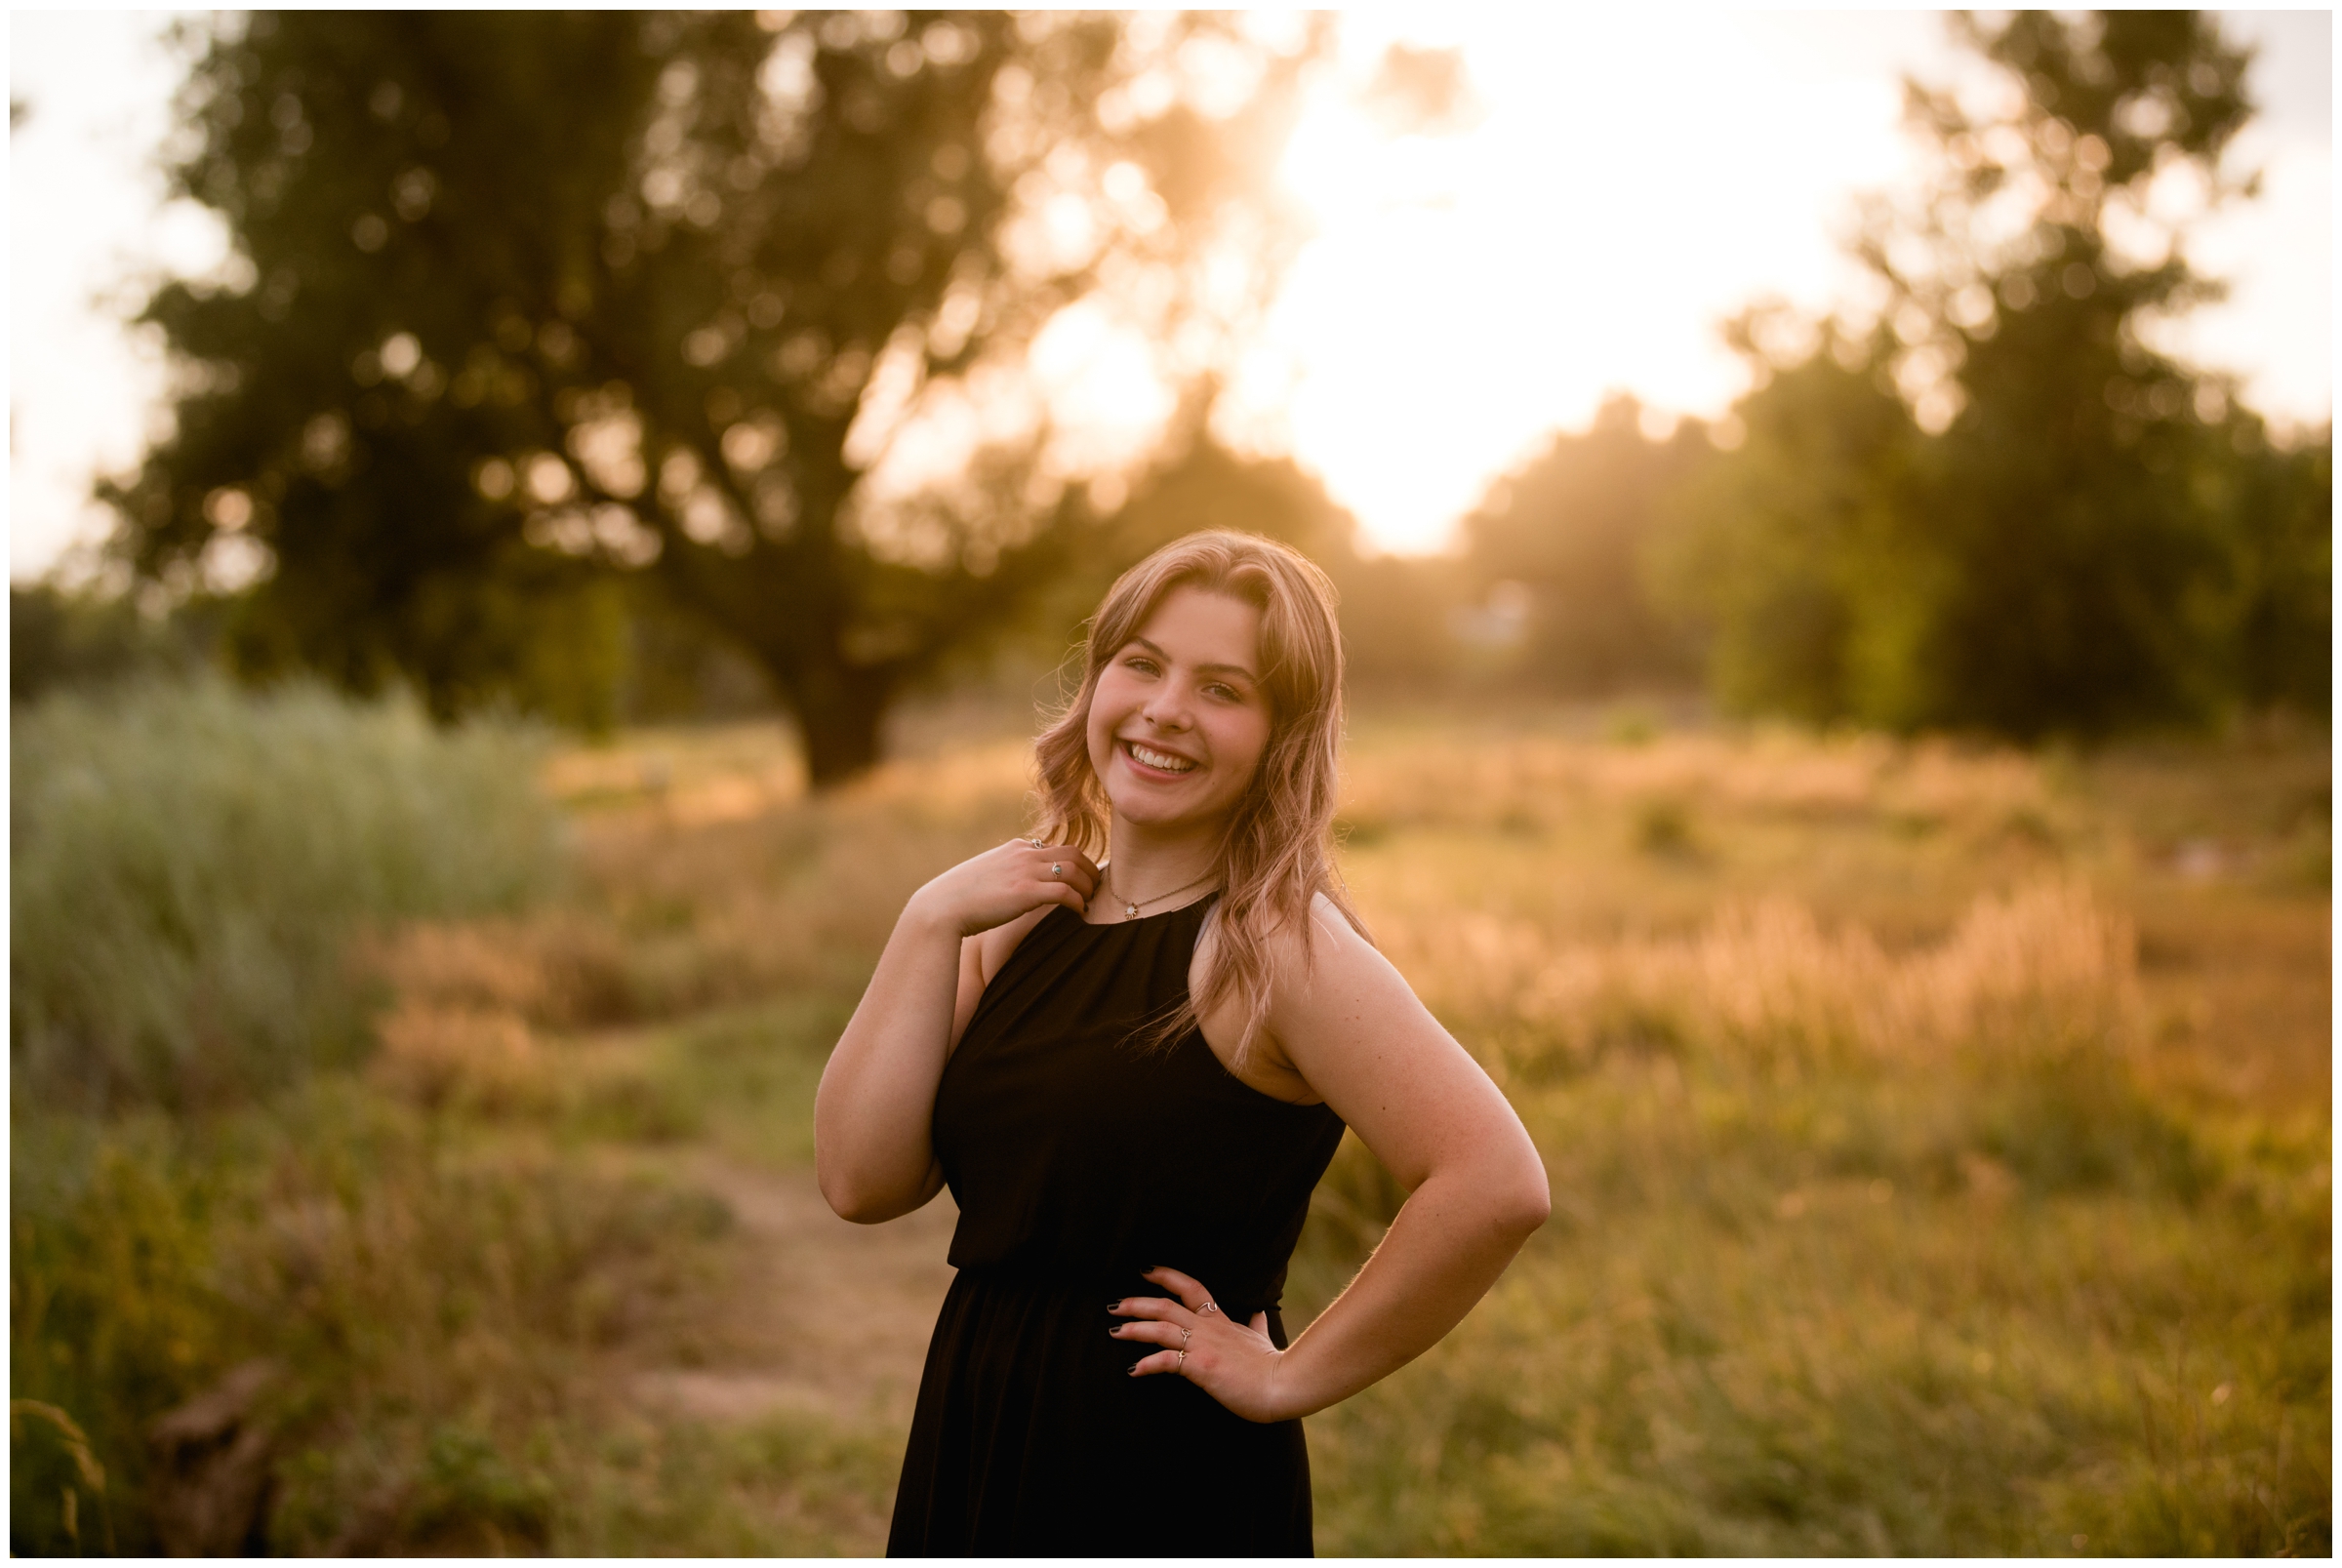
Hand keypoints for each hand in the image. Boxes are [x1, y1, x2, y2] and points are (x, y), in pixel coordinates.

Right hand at [909, 837, 1098, 936]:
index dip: (1075, 863)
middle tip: (1095, 889)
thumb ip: (1005, 874)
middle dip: (1090, 871)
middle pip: (1074, 853)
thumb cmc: (959, 898)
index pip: (1057, 847)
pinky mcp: (1025, 892)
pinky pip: (1065, 892)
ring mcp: (1025, 871)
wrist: (940, 908)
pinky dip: (1078, 902)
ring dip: (1088, 887)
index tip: (1082, 878)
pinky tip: (1079, 913)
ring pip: (1074, 870)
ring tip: (1089, 902)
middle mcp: (1024, 853)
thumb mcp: (986, 876)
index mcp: (1016, 847)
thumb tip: (1014, 887)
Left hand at [1109, 1266, 1291, 1422]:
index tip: (1146, 1271)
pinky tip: (1134, 1370)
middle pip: (1166, 1305)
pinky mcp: (1201, 1367)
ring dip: (1134, 1328)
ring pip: (1160, 1327)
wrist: (1283, 1385)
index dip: (1167, 1276)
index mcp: (1220, 1320)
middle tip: (1115, 1305)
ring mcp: (1203, 1346)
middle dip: (1137, 1303)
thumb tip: (1261, 1312)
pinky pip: (1165, 1360)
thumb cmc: (1272, 1366)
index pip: (1192, 1287)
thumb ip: (1256, 1324)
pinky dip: (1146, 1363)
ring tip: (1115, 1331)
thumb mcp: (1263, 1338)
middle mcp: (1208, 1328)